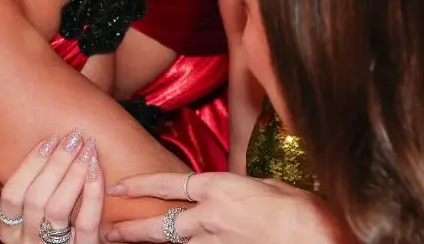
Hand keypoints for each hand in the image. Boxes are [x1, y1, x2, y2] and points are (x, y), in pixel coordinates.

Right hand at [0, 130, 104, 243]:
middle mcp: (28, 243)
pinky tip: (97, 170)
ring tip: (87, 148)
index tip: (50, 140)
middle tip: (73, 136)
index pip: (11, 196)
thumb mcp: (20, 222)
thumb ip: (0, 200)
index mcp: (10, 233)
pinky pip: (86, 223)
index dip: (30, 165)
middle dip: (56, 162)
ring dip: (74, 173)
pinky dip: (92, 193)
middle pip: (35, 198)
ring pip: (57, 209)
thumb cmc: (46, 234)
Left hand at [104, 172, 340, 243]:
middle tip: (107, 229)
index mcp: (220, 187)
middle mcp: (210, 217)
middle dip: (131, 227)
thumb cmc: (301, 211)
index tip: (120, 185)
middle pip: (159, 223)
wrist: (316, 238)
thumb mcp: (269, 187)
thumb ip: (244, 188)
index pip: (169, 184)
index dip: (141, 185)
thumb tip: (239, 191)